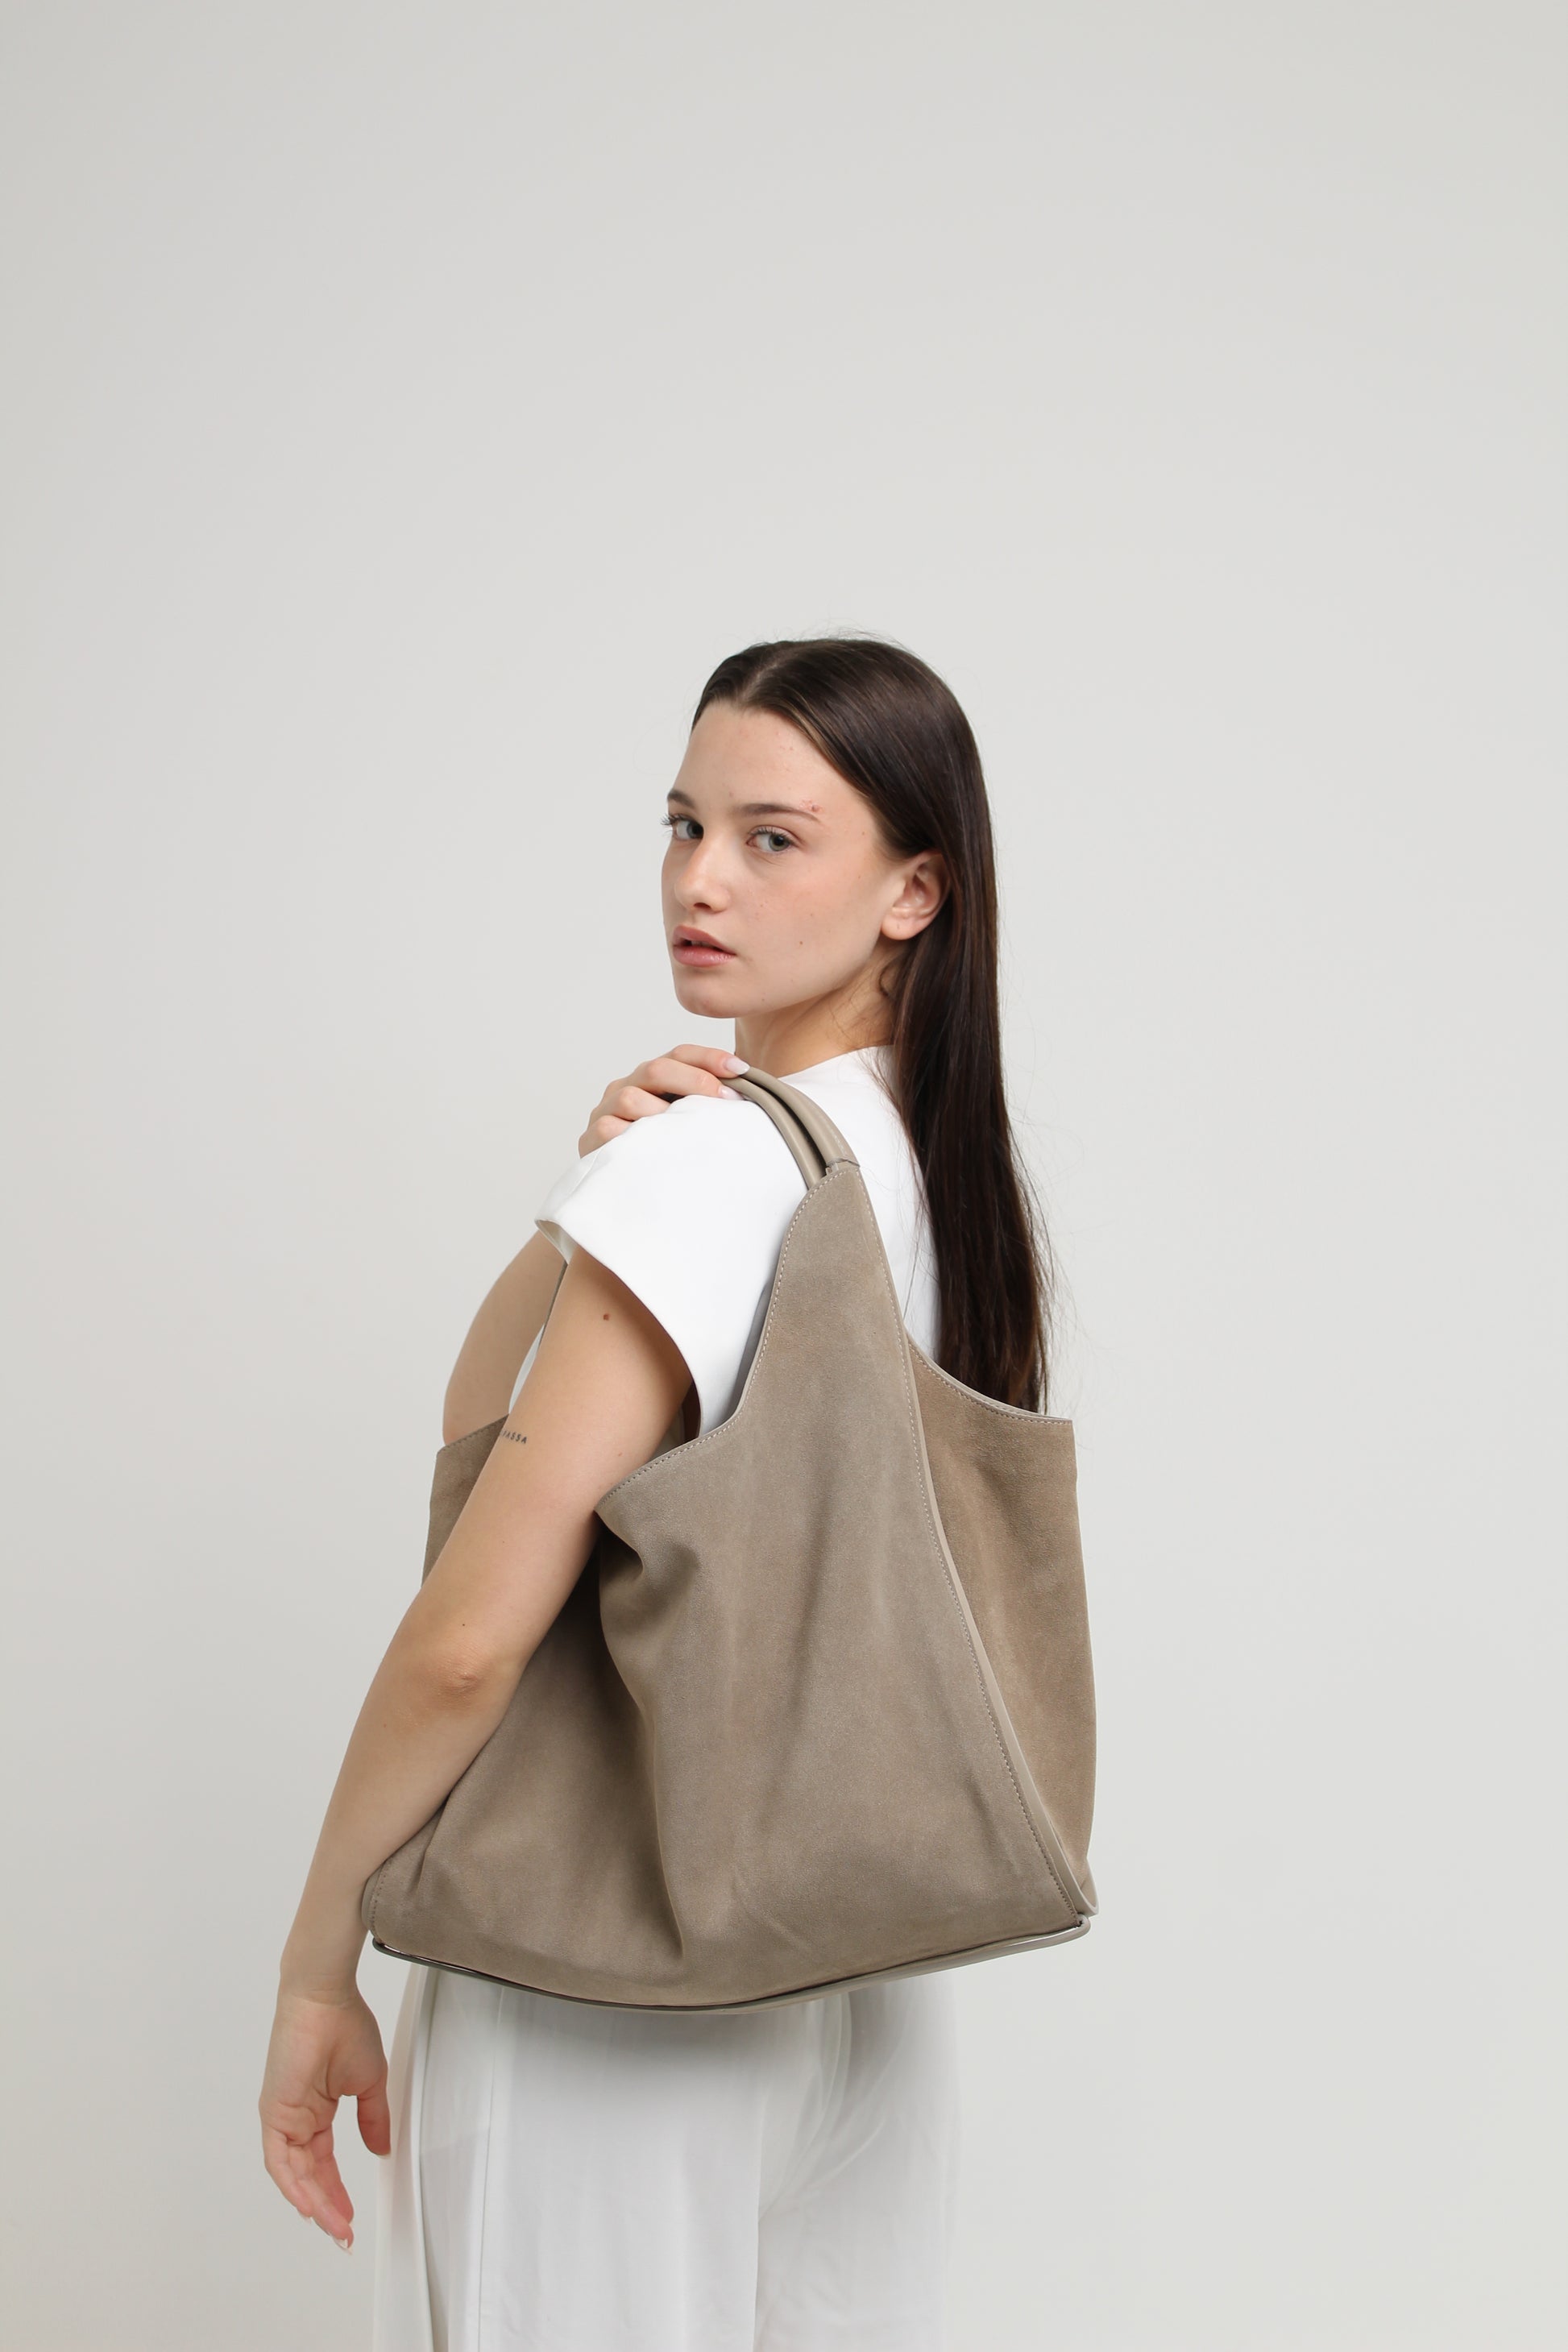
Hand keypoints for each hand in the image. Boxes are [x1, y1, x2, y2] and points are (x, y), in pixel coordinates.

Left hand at [259, 1985, 390, 2250]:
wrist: (325, 1999)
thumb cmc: (344, 2026)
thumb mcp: (369, 2082)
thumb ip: (372, 2120)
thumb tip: (380, 2150)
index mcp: (315, 2110)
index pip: (323, 2163)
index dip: (336, 2191)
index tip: (350, 2216)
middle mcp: (296, 2118)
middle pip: (308, 2175)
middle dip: (327, 2206)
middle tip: (344, 2233)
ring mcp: (283, 2117)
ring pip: (294, 2174)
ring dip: (314, 2202)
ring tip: (335, 2226)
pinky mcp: (274, 2113)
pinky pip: (279, 2160)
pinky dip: (292, 2184)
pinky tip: (308, 2205)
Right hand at [578, 1044, 749, 1155]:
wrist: (624, 1200)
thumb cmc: (666, 1156)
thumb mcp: (688, 1125)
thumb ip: (709, 1108)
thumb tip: (758, 1098)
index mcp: (651, 1079)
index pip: (679, 1054)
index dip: (710, 1057)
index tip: (741, 1069)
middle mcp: (626, 1088)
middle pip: (656, 1069)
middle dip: (695, 1080)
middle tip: (727, 1100)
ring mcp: (605, 1113)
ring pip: (630, 1097)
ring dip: (664, 1111)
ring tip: (690, 1128)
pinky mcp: (591, 1141)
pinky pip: (609, 1131)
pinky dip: (633, 1136)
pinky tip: (655, 1147)